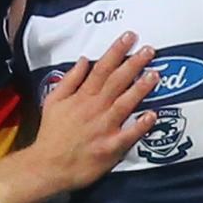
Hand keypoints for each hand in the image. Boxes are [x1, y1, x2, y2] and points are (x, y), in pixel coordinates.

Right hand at [29, 31, 157, 191]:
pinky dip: (139, 126)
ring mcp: (103, 128)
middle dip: (133, 64)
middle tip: (149, 50)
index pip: (101, 68)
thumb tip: (84, 60)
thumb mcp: (53, 101)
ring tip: (155, 75)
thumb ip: (69, 80)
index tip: (130, 37)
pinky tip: (152, 116)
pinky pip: (127, 135)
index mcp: (82, 97)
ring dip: (140, 89)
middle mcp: (94, 109)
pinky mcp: (110, 148)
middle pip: (116, 82)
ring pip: (124, 104)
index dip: (117, 51)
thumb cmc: (52, 134)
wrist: (47, 165)